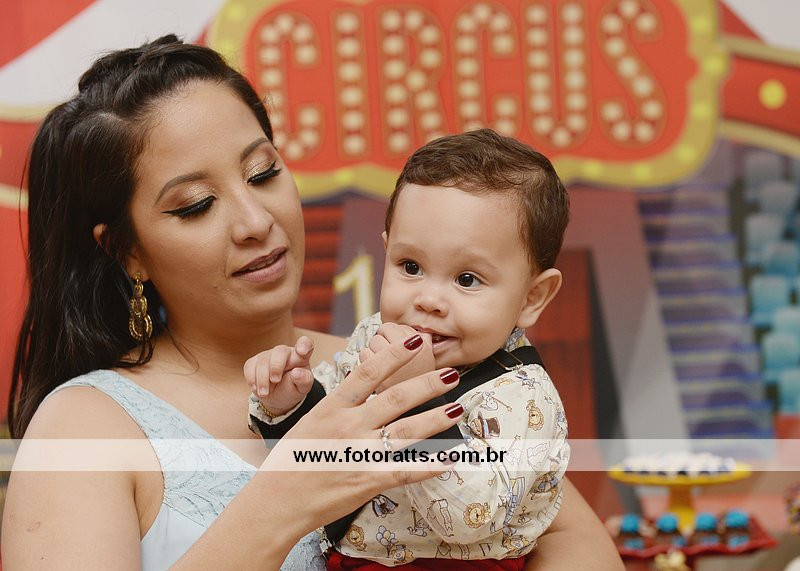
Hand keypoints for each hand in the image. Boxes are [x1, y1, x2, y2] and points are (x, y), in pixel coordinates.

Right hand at [244, 336, 314, 415]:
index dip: (304, 344)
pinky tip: (256, 388)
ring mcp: (268, 355)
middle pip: (280, 351)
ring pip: (263, 361)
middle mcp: (285, 352)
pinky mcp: (254, 361)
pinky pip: (250, 366)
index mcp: (301, 356)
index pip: (305, 343)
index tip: (302, 352)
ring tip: (265, 393)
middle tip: (275, 381)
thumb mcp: (302, 388)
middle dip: (276, 366)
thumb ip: (304, 380)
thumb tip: (297, 372)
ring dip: (262, 379)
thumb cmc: (293, 388)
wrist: (277, 397)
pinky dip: (251, 379)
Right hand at [263, 333, 463, 530]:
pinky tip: (448, 460)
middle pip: (395, 399)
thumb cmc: (294, 458)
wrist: (277, 501)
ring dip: (435, 419)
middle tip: (450, 374)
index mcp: (332, 407)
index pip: (367, 373)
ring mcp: (358, 454)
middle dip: (426, 384)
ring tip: (457, 409)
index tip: (414, 340)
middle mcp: (348, 426)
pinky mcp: (366, 480)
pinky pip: (404, 471)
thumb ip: (341, 403)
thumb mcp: (313, 420)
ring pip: (405, 432)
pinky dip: (428, 466)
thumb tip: (363, 379)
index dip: (393, 355)